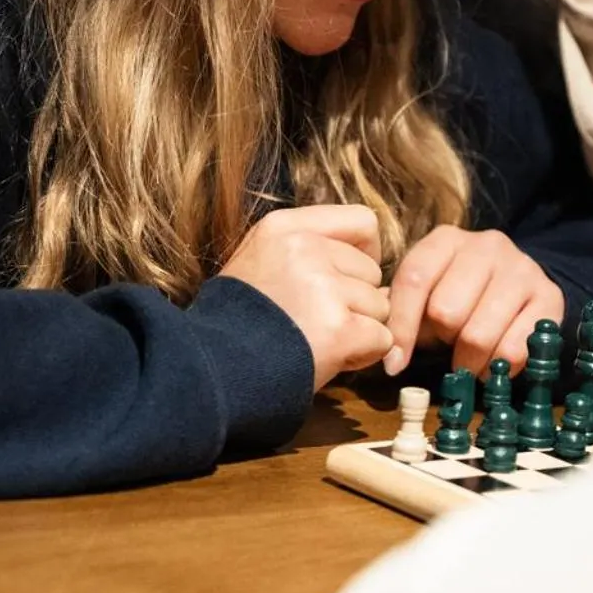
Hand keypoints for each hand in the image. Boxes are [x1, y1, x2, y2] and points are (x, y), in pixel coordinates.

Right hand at [220, 205, 391, 389]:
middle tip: (320, 324)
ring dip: (360, 330)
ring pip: (379, 306)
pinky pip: (381, 338)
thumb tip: (379, 281)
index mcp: (283, 227)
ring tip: (318, 342)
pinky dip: (364, 354)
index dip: (366, 251)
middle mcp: (305, 248)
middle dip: (357, 301)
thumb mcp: (258, 262)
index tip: (349, 277)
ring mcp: (323, 287)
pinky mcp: (338, 328)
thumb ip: (310, 254)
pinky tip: (331, 359)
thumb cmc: (235, 324)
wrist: (211, 371)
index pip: (361, 221)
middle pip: (372, 270)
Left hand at [383, 225, 563, 376]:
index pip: (414, 279)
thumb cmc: (461, 294)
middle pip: (447, 311)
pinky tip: (494, 363)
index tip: (394, 365)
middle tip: (450, 343)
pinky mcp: (550, 297)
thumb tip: (388, 356)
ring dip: (468, 362)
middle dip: (443, 339)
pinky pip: (514, 350)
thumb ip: (401, 314)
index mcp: (447, 239)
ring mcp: (522, 268)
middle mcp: (487, 245)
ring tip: (469, 360)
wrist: (520, 285)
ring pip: (478, 335)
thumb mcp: (428, 294)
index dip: (401, 327)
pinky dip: (498, 369)